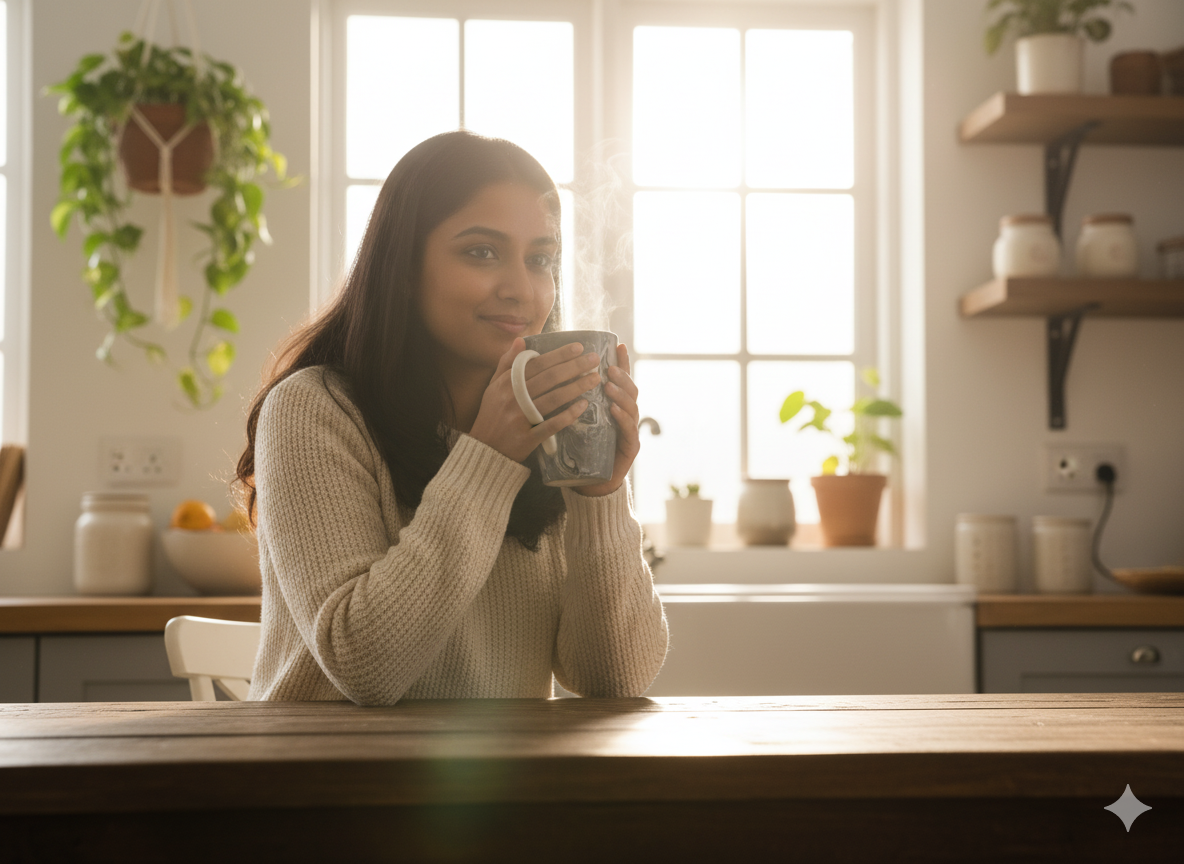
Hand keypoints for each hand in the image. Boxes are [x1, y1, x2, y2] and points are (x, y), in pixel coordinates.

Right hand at [468, 338, 603, 463]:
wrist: (483, 450)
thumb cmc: (491, 415)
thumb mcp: (493, 387)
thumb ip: (506, 363)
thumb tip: (520, 340)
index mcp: (506, 384)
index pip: (537, 364)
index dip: (558, 355)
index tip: (578, 347)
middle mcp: (512, 398)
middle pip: (548, 379)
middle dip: (574, 367)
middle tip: (595, 360)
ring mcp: (520, 419)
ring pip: (552, 399)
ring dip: (576, 387)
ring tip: (595, 379)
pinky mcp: (527, 438)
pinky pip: (551, 425)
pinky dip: (567, 415)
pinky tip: (583, 406)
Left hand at [574, 343, 640, 497]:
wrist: (586, 484)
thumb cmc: (578, 450)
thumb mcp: (569, 420)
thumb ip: (565, 399)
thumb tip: (547, 373)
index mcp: (612, 406)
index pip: (619, 380)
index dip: (621, 363)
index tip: (618, 345)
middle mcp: (624, 415)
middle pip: (630, 389)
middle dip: (621, 376)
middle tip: (608, 367)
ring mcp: (629, 431)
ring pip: (632, 407)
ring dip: (621, 394)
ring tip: (608, 385)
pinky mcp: (630, 448)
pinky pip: (629, 430)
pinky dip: (622, 418)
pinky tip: (613, 409)